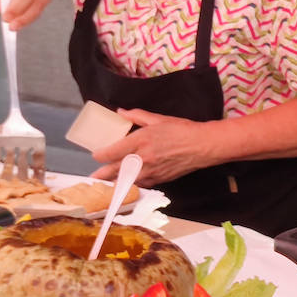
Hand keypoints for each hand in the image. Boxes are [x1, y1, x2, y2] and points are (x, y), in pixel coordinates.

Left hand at [91, 109, 218, 184]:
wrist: (203, 146)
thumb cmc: (182, 130)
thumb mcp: (158, 119)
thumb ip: (137, 116)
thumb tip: (121, 112)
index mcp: (139, 141)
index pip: (110, 152)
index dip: (100, 155)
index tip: (97, 154)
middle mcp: (142, 158)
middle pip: (114, 170)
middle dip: (102, 175)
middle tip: (93, 177)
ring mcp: (151, 171)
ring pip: (126, 181)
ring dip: (115, 182)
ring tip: (108, 184)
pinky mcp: (160, 179)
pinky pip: (141, 184)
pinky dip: (134, 183)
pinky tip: (131, 183)